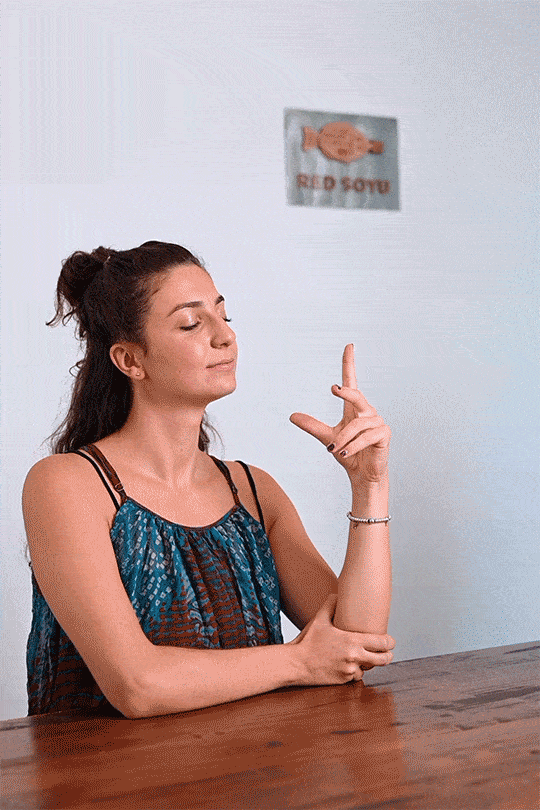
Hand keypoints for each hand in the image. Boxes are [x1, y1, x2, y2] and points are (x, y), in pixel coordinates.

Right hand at [286, 593, 394, 684]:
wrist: (296, 663)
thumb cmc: (307, 641)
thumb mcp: (319, 619)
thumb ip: (330, 604)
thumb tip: (337, 594)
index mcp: (352, 641)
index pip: (382, 643)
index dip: (390, 642)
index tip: (391, 641)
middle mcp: (354, 657)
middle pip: (383, 659)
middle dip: (387, 655)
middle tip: (387, 652)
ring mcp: (349, 670)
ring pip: (368, 669)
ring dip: (368, 664)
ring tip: (365, 657)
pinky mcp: (343, 681)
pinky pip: (355, 677)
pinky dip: (355, 671)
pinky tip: (349, 665)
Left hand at [289, 344, 390, 485]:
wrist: (362, 475)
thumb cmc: (348, 453)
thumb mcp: (327, 437)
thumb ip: (312, 426)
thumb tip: (292, 416)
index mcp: (354, 409)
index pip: (351, 381)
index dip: (349, 364)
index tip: (349, 346)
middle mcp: (367, 412)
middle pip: (356, 395)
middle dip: (346, 392)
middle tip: (334, 389)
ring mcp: (377, 422)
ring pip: (356, 424)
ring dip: (343, 438)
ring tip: (334, 449)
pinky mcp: (384, 434)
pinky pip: (365, 437)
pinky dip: (353, 445)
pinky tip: (344, 452)